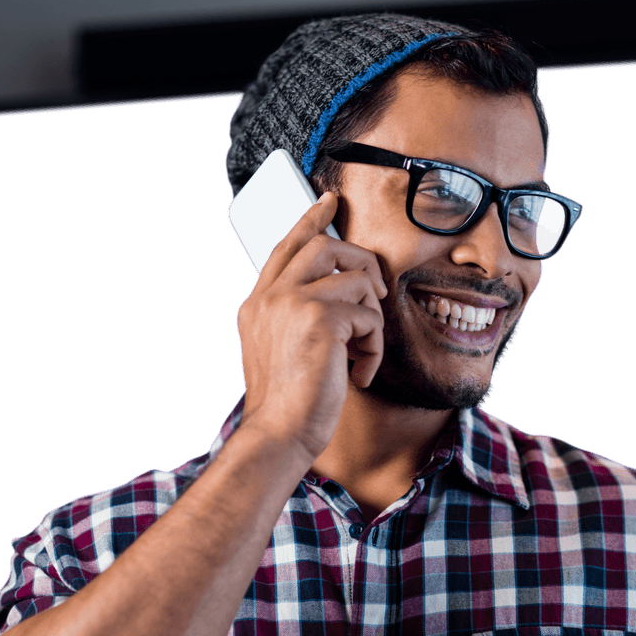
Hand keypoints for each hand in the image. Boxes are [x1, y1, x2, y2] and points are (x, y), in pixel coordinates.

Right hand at [236, 192, 387, 461]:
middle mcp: (271, 297)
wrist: (278, 434)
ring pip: (355, 278)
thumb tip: (343, 294)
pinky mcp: (320, 320)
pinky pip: (368, 314)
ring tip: (362, 353)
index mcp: (258, 304)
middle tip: (377, 289)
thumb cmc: (286, 404)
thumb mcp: (281, 351)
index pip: (286, 245)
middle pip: (324, 245)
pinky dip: (374, 346)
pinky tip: (359, 374)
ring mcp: (292, 304)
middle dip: (361, 260)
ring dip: (372, 316)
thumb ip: (298, 317)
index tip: (330, 200)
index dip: (311, 219)